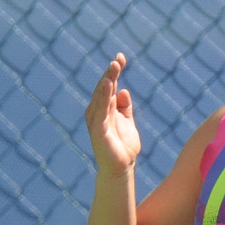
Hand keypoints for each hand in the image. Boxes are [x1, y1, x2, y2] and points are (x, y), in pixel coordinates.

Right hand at [86, 53, 140, 176]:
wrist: (122, 166)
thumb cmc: (123, 146)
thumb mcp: (127, 122)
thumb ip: (125, 108)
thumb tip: (124, 91)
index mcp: (106, 109)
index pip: (110, 86)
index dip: (114, 72)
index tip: (121, 57)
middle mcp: (98, 111)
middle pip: (104, 88)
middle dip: (111, 73)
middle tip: (118, 59)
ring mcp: (97, 119)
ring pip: (101, 96)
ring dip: (107, 81)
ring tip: (113, 67)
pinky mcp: (98, 129)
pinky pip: (100, 109)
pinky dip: (104, 96)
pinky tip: (109, 85)